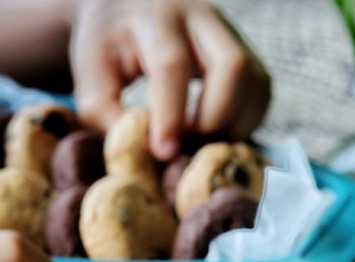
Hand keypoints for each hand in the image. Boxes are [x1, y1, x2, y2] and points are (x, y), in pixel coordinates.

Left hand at [70, 0, 270, 159]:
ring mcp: (232, 33)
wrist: (130, 8)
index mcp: (157, 16)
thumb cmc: (109, 46)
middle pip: (232, 68)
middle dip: (213, 120)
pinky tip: (214, 131)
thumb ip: (104, 112)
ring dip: (233, 125)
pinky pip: (261, 93)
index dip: (172, 115)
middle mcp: (202, 17)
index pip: (172, 65)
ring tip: (200, 141)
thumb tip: (138, 149)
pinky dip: (243, 122)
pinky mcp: (248, 53)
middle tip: (186, 145)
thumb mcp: (93, 73)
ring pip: (256, 82)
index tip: (164, 153)